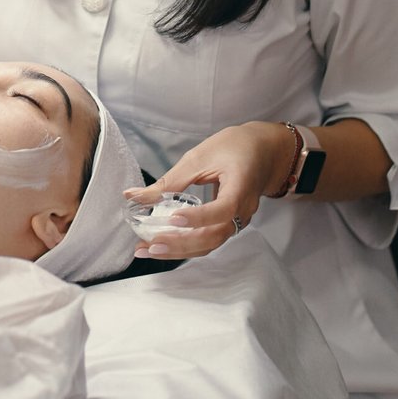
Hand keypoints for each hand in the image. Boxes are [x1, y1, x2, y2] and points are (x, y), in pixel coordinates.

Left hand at [122, 122, 291, 260]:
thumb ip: (170, 180)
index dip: (199, 217)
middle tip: (149, 245)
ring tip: (148, 250)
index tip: (174, 218)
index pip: (223, 210)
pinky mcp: (229, 223)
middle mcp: (243, 211)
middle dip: (180, 244)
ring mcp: (238, 220)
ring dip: (179, 250)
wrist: (265, 151)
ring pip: (210, 243)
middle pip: (213, 236)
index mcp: (241, 188)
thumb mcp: (200, 157)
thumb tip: (132, 196)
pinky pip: (209, 239)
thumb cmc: (233, 148)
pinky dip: (186, 245)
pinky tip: (163, 245)